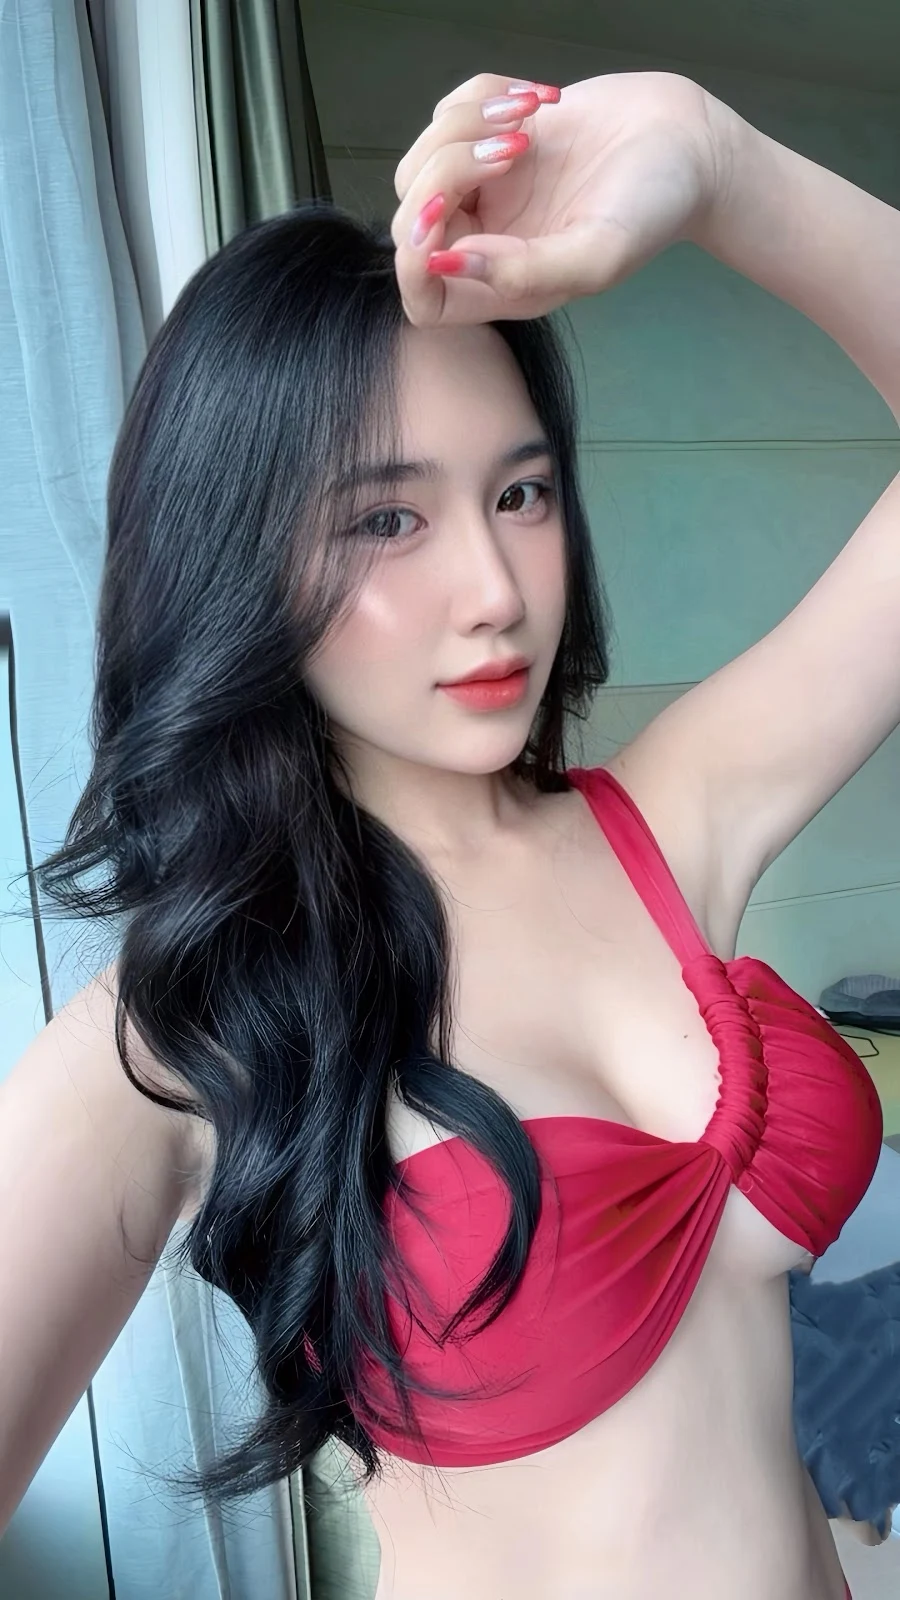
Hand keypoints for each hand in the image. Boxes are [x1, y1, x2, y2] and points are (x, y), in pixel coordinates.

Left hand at [391, 70, 739, 325]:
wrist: (687, 139)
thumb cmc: (654, 208)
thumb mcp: (597, 254)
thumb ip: (524, 273)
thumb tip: (449, 263)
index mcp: (505, 285)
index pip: (424, 299)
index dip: (413, 268)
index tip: (443, 222)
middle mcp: (487, 240)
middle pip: (413, 221)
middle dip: (446, 175)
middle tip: (512, 149)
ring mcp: (487, 187)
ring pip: (423, 160)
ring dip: (466, 127)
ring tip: (529, 123)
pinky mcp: (491, 133)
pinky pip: (449, 110)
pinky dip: (483, 95)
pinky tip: (539, 103)